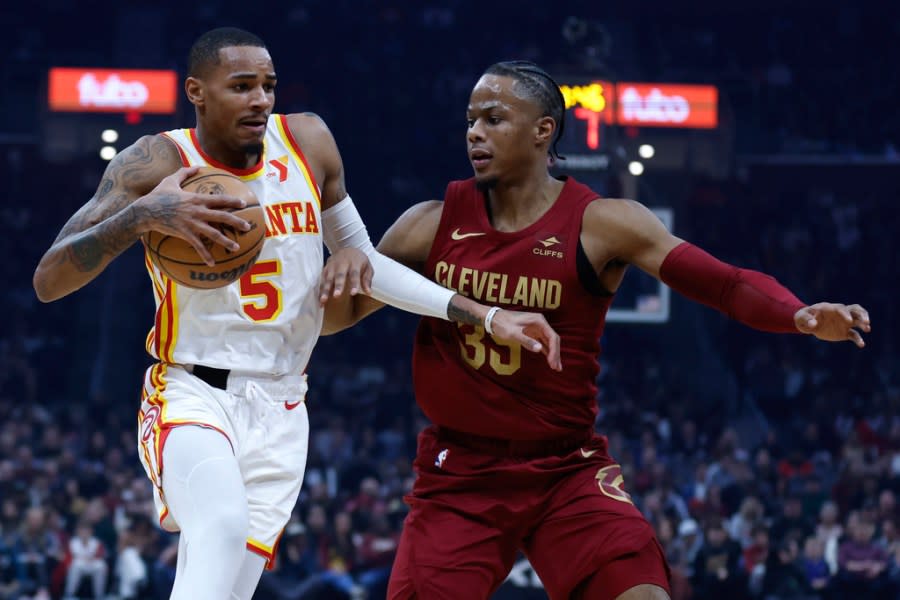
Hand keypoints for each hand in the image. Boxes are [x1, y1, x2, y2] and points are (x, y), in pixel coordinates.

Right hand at [134, 166, 250, 265]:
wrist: (144, 211)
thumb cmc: (157, 195)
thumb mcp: (170, 180)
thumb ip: (184, 173)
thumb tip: (196, 166)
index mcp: (196, 199)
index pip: (219, 199)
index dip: (232, 201)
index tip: (243, 204)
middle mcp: (197, 211)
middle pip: (221, 216)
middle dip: (236, 222)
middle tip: (247, 227)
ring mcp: (191, 223)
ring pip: (213, 234)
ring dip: (226, 241)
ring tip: (237, 248)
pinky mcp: (184, 234)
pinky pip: (197, 246)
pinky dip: (205, 255)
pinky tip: (212, 263)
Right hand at [319, 247, 372, 303]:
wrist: (346, 248)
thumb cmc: (359, 261)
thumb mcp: (367, 267)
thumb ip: (367, 279)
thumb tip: (369, 292)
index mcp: (354, 262)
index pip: (354, 273)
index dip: (354, 283)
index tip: (353, 293)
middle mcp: (342, 263)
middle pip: (339, 275)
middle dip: (338, 285)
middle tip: (336, 296)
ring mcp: (332, 266)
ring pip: (328, 278)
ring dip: (325, 290)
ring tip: (323, 301)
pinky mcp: (325, 269)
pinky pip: (322, 281)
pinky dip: (320, 291)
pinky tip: (321, 302)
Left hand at [489, 309, 561, 370]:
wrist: (494, 319)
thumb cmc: (503, 324)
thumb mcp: (513, 333)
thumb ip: (527, 341)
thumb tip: (540, 349)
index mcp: (539, 321)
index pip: (552, 337)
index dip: (554, 350)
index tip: (552, 362)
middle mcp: (541, 324)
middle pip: (553, 340)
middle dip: (555, 354)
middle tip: (556, 368)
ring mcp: (537, 329)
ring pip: (549, 343)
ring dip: (553, 354)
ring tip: (556, 367)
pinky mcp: (533, 334)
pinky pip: (543, 344)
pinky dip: (546, 352)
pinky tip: (549, 360)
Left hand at [794, 302, 870, 347]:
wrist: (807, 323)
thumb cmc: (804, 317)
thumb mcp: (801, 317)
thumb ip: (806, 319)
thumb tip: (813, 324)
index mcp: (830, 308)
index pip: (841, 309)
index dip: (845, 314)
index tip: (848, 320)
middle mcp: (840, 314)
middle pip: (855, 310)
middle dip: (862, 315)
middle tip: (866, 322)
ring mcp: (844, 323)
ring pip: (858, 320)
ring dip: (864, 323)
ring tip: (867, 329)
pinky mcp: (844, 332)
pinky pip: (854, 335)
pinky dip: (858, 339)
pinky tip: (861, 345)